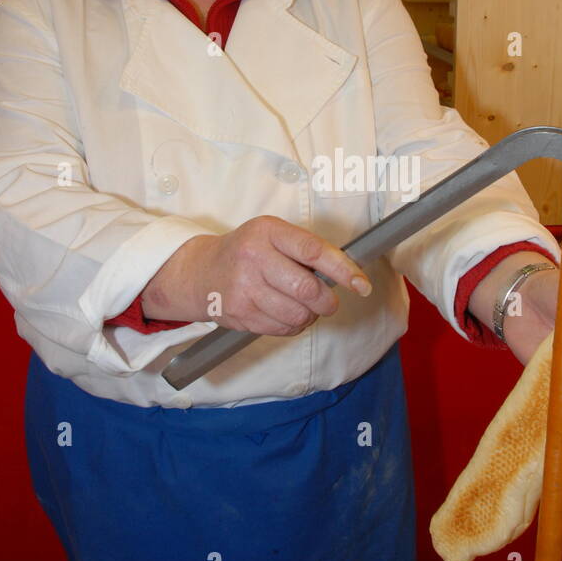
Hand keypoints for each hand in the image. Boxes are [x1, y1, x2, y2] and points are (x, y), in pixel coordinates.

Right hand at [141, 217, 371, 330]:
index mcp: (267, 231)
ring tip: (302, 305)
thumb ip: (305, 249)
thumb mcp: (271, 235)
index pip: (313, 251)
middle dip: (326, 301)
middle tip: (328, 301)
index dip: (343, 270)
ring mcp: (244, 288)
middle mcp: (253, 258)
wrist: (200, 272)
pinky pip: (283, 328)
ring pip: (297, 314)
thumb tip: (346, 273)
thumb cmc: (246, 251)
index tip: (361, 284)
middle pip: (307, 289)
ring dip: (309, 315)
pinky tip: (285, 313)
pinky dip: (293, 325)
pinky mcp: (240, 314)